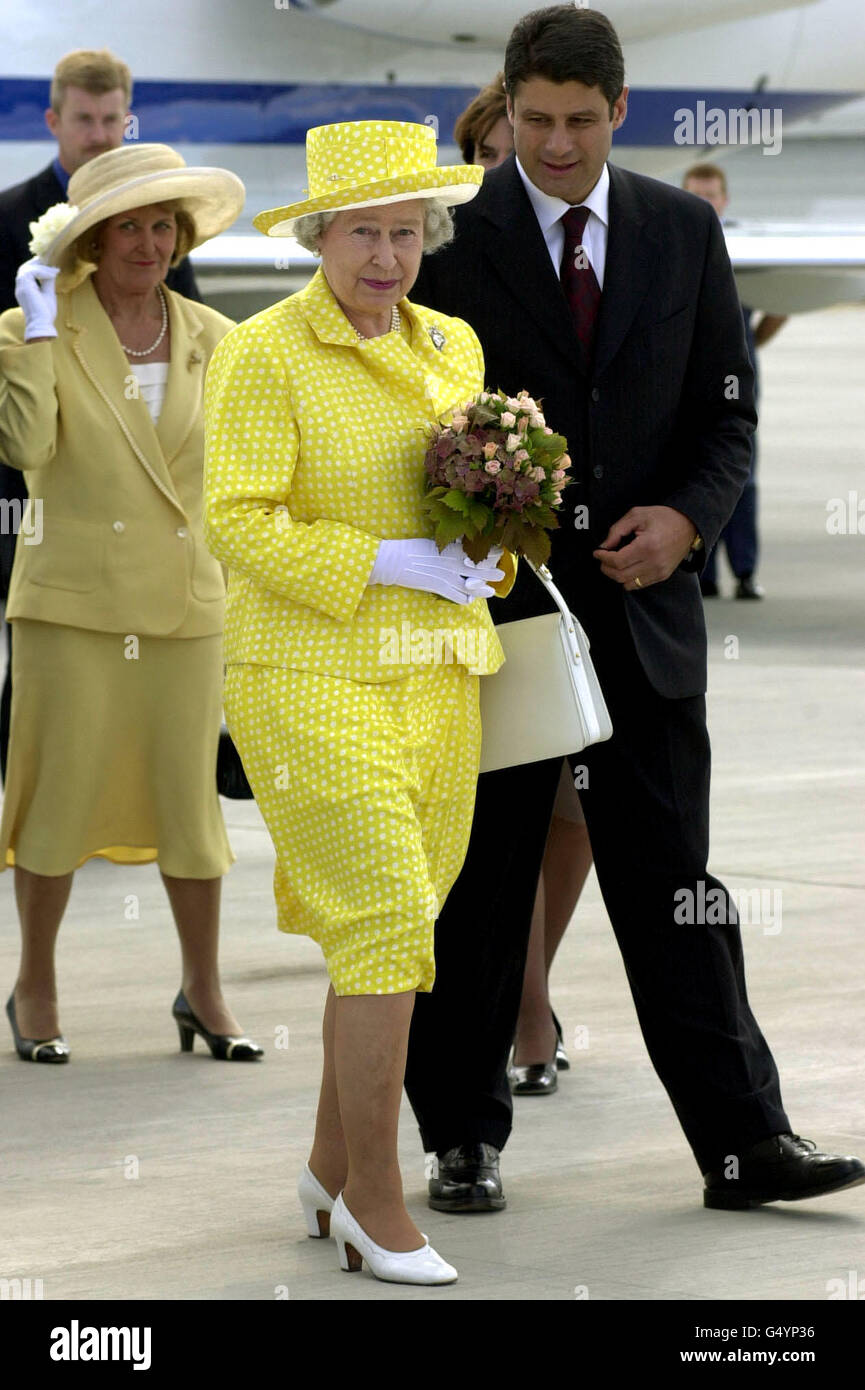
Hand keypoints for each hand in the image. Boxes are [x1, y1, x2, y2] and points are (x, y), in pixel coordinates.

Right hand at [15, 258, 59, 340]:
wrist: (42, 324)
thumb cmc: (46, 314)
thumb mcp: (48, 294)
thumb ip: (48, 282)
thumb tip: (52, 271)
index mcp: (25, 290)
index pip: (27, 273)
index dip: (37, 267)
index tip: (50, 266)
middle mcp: (20, 287)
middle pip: (24, 268)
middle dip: (37, 263)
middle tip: (50, 261)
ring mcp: (21, 287)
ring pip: (27, 269)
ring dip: (42, 268)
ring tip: (54, 270)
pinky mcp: (25, 287)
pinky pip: (32, 272)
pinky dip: (43, 272)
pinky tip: (53, 275)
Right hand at [369, 538, 504, 603]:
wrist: (395, 560)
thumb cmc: (411, 548)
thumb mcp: (433, 541)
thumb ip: (449, 544)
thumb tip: (461, 541)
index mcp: (451, 549)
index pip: (476, 551)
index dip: (488, 553)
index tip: (496, 552)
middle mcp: (452, 563)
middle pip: (478, 568)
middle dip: (491, 571)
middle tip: (501, 573)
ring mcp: (446, 576)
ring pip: (471, 585)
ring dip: (483, 589)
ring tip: (491, 592)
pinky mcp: (439, 588)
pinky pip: (458, 597)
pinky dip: (465, 600)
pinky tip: (469, 600)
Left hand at [592, 506, 696, 590]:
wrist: (689, 525)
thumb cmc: (664, 518)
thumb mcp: (637, 515)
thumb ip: (617, 530)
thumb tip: (604, 546)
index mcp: (647, 546)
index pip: (617, 562)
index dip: (603, 558)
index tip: (597, 552)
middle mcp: (654, 562)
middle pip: (620, 575)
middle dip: (606, 568)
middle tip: (603, 558)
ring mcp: (659, 571)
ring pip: (627, 584)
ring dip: (616, 575)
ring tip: (614, 563)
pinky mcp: (662, 576)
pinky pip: (638, 585)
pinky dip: (628, 579)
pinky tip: (627, 568)